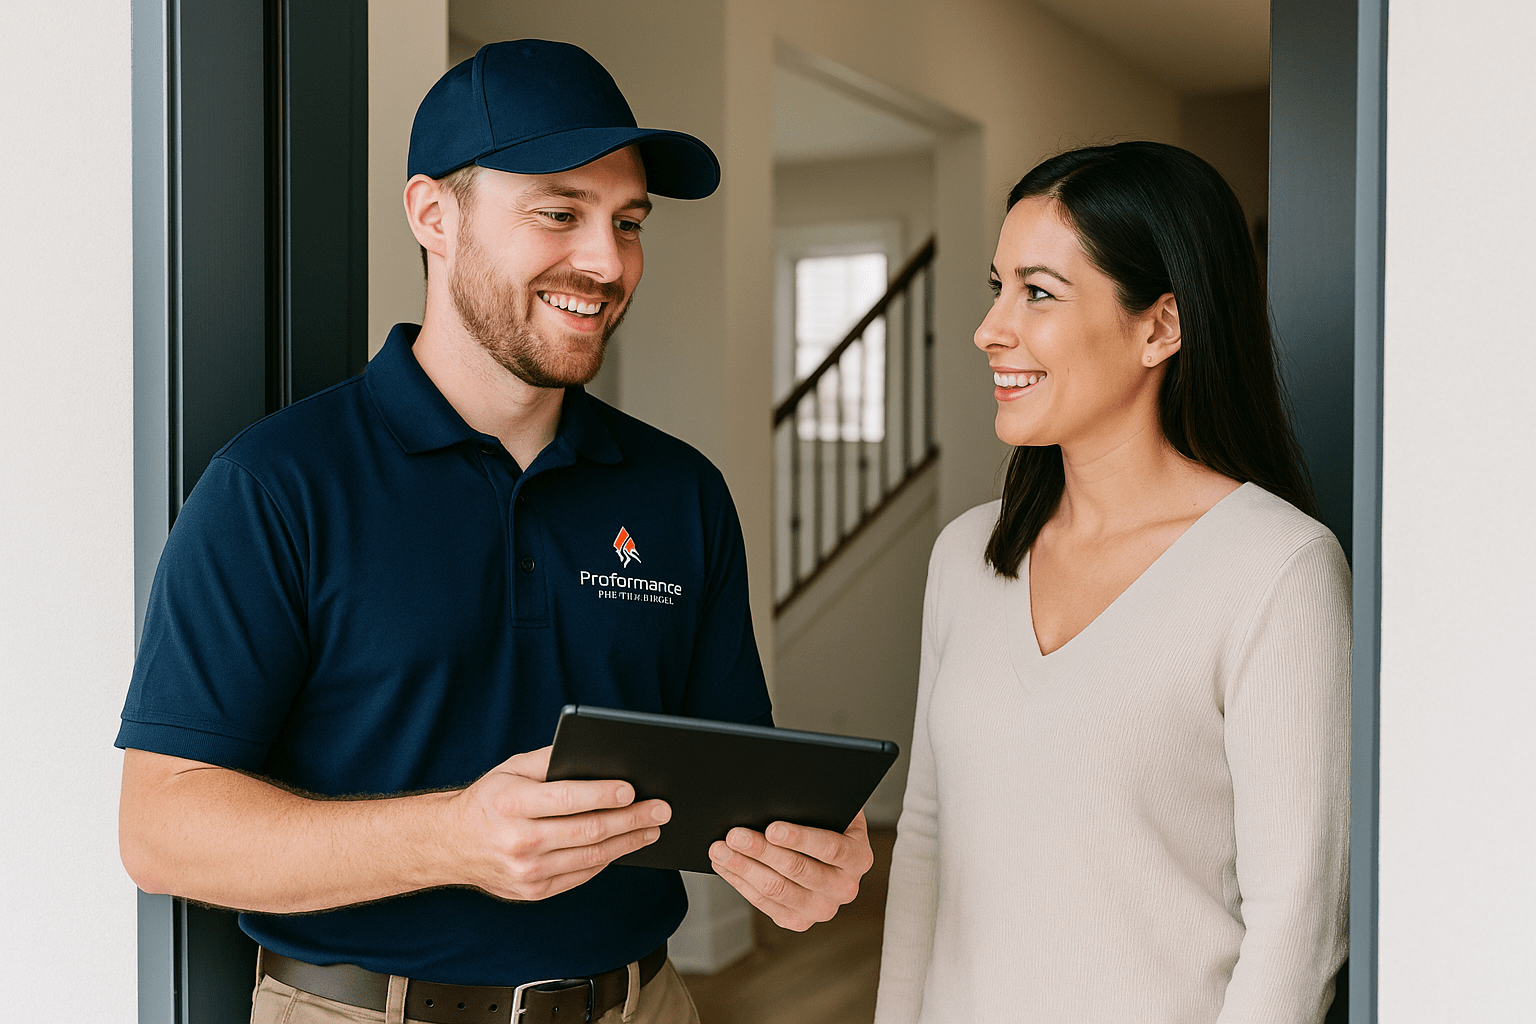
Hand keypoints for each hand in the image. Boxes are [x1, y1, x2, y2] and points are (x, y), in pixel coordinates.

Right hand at [449, 745, 668, 901]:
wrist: (450, 845)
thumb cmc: (489, 800)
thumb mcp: (511, 769)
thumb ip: (550, 760)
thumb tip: (595, 756)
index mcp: (511, 804)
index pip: (567, 799)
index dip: (603, 794)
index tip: (632, 789)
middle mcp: (518, 840)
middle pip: (587, 831)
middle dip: (630, 819)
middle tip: (660, 810)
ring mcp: (526, 872)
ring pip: (590, 857)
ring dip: (627, 842)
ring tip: (651, 829)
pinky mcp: (533, 891)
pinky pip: (580, 874)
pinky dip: (606, 859)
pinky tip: (624, 845)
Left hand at [708, 809, 874, 930]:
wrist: (829, 852)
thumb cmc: (826, 822)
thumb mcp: (831, 809)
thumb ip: (814, 805)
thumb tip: (781, 798)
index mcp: (858, 857)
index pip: (830, 848)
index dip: (800, 838)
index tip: (772, 828)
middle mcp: (844, 888)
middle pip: (797, 870)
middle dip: (761, 850)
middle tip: (734, 835)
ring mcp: (822, 909)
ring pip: (776, 889)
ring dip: (743, 867)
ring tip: (720, 849)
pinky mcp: (798, 921)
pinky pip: (763, 902)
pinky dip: (740, 881)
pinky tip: (725, 865)